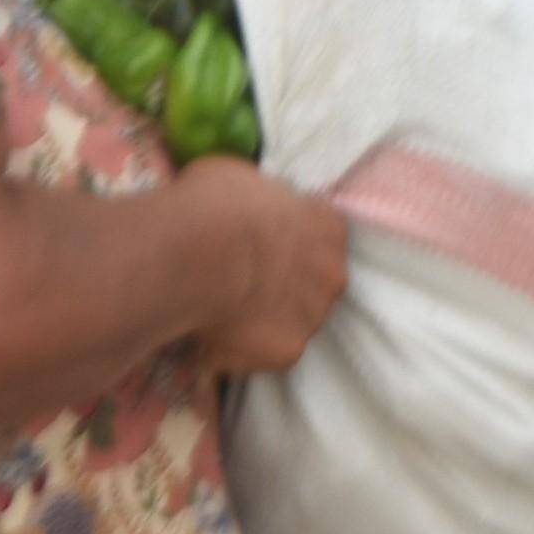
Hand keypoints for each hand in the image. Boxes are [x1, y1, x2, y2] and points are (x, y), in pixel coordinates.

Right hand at [179, 159, 349, 378]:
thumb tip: (244, 208)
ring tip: (219, 315)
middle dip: (282, 288)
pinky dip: (239, 351)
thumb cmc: (216, 202)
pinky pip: (261, 355)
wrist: (200, 250)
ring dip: (262, 322)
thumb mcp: (239, 179)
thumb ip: (256, 202)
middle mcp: (332, 273)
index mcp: (327, 225)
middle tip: (240, 285)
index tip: (262, 246)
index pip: (322, 236)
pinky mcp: (288, 352)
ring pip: (289, 323)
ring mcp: (313, 316)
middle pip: (313, 286)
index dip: (290, 243)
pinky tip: (210, 339)